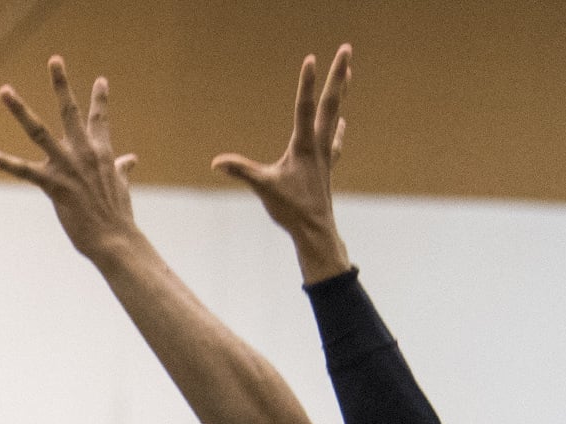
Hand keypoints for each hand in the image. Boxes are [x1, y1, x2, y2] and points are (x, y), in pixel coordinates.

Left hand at [0, 56, 140, 261]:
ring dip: (20, 109)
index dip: (100, 98)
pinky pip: (22, 170)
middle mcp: (84, 152)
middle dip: (61, 84)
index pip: (100, 119)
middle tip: (54, 60)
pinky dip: (3, 161)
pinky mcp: (53, 185)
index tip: (99, 80)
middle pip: (70, 111)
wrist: (114, 238)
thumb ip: (122, 169)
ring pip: (38, 131)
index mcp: (101, 152)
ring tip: (5, 90)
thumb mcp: (121, 186)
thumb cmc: (117, 216)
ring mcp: (67, 166)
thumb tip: (131, 159)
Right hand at [210, 44, 353, 283]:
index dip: (307, 83)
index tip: (311, 58)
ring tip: (349, 74)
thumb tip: (217, 163)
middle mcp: (319, 144)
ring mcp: (325, 154)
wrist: (316, 231)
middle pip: (331, 103)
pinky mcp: (325, 166)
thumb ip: (241, 171)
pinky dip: (338, 127)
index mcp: (304, 146)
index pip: (305, 107)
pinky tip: (342, 122)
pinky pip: (334, 140)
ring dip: (341, 94)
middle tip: (347, 50)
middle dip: (338, 76)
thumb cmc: (291, 210)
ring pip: (335, 115)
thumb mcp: (263, 188)